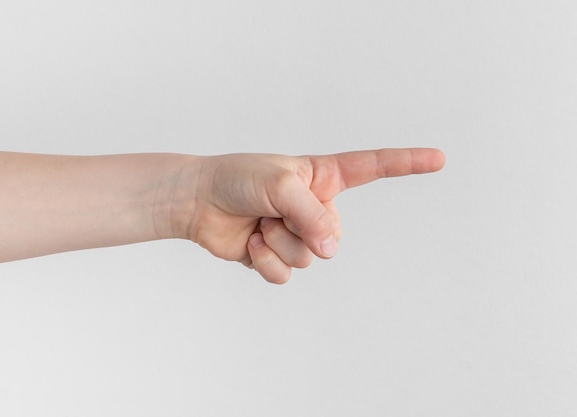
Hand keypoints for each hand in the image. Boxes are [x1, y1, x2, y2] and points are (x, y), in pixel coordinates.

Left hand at [183, 148, 444, 283]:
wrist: (200, 201)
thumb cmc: (237, 179)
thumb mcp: (280, 185)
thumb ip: (313, 214)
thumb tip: (333, 250)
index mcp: (323, 177)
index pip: (373, 168)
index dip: (407, 163)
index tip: (439, 159)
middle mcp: (316, 206)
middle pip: (334, 235)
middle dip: (301, 229)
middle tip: (272, 212)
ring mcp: (298, 233)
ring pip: (310, 258)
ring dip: (279, 244)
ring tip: (259, 224)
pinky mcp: (278, 255)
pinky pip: (287, 274)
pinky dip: (267, 262)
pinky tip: (251, 243)